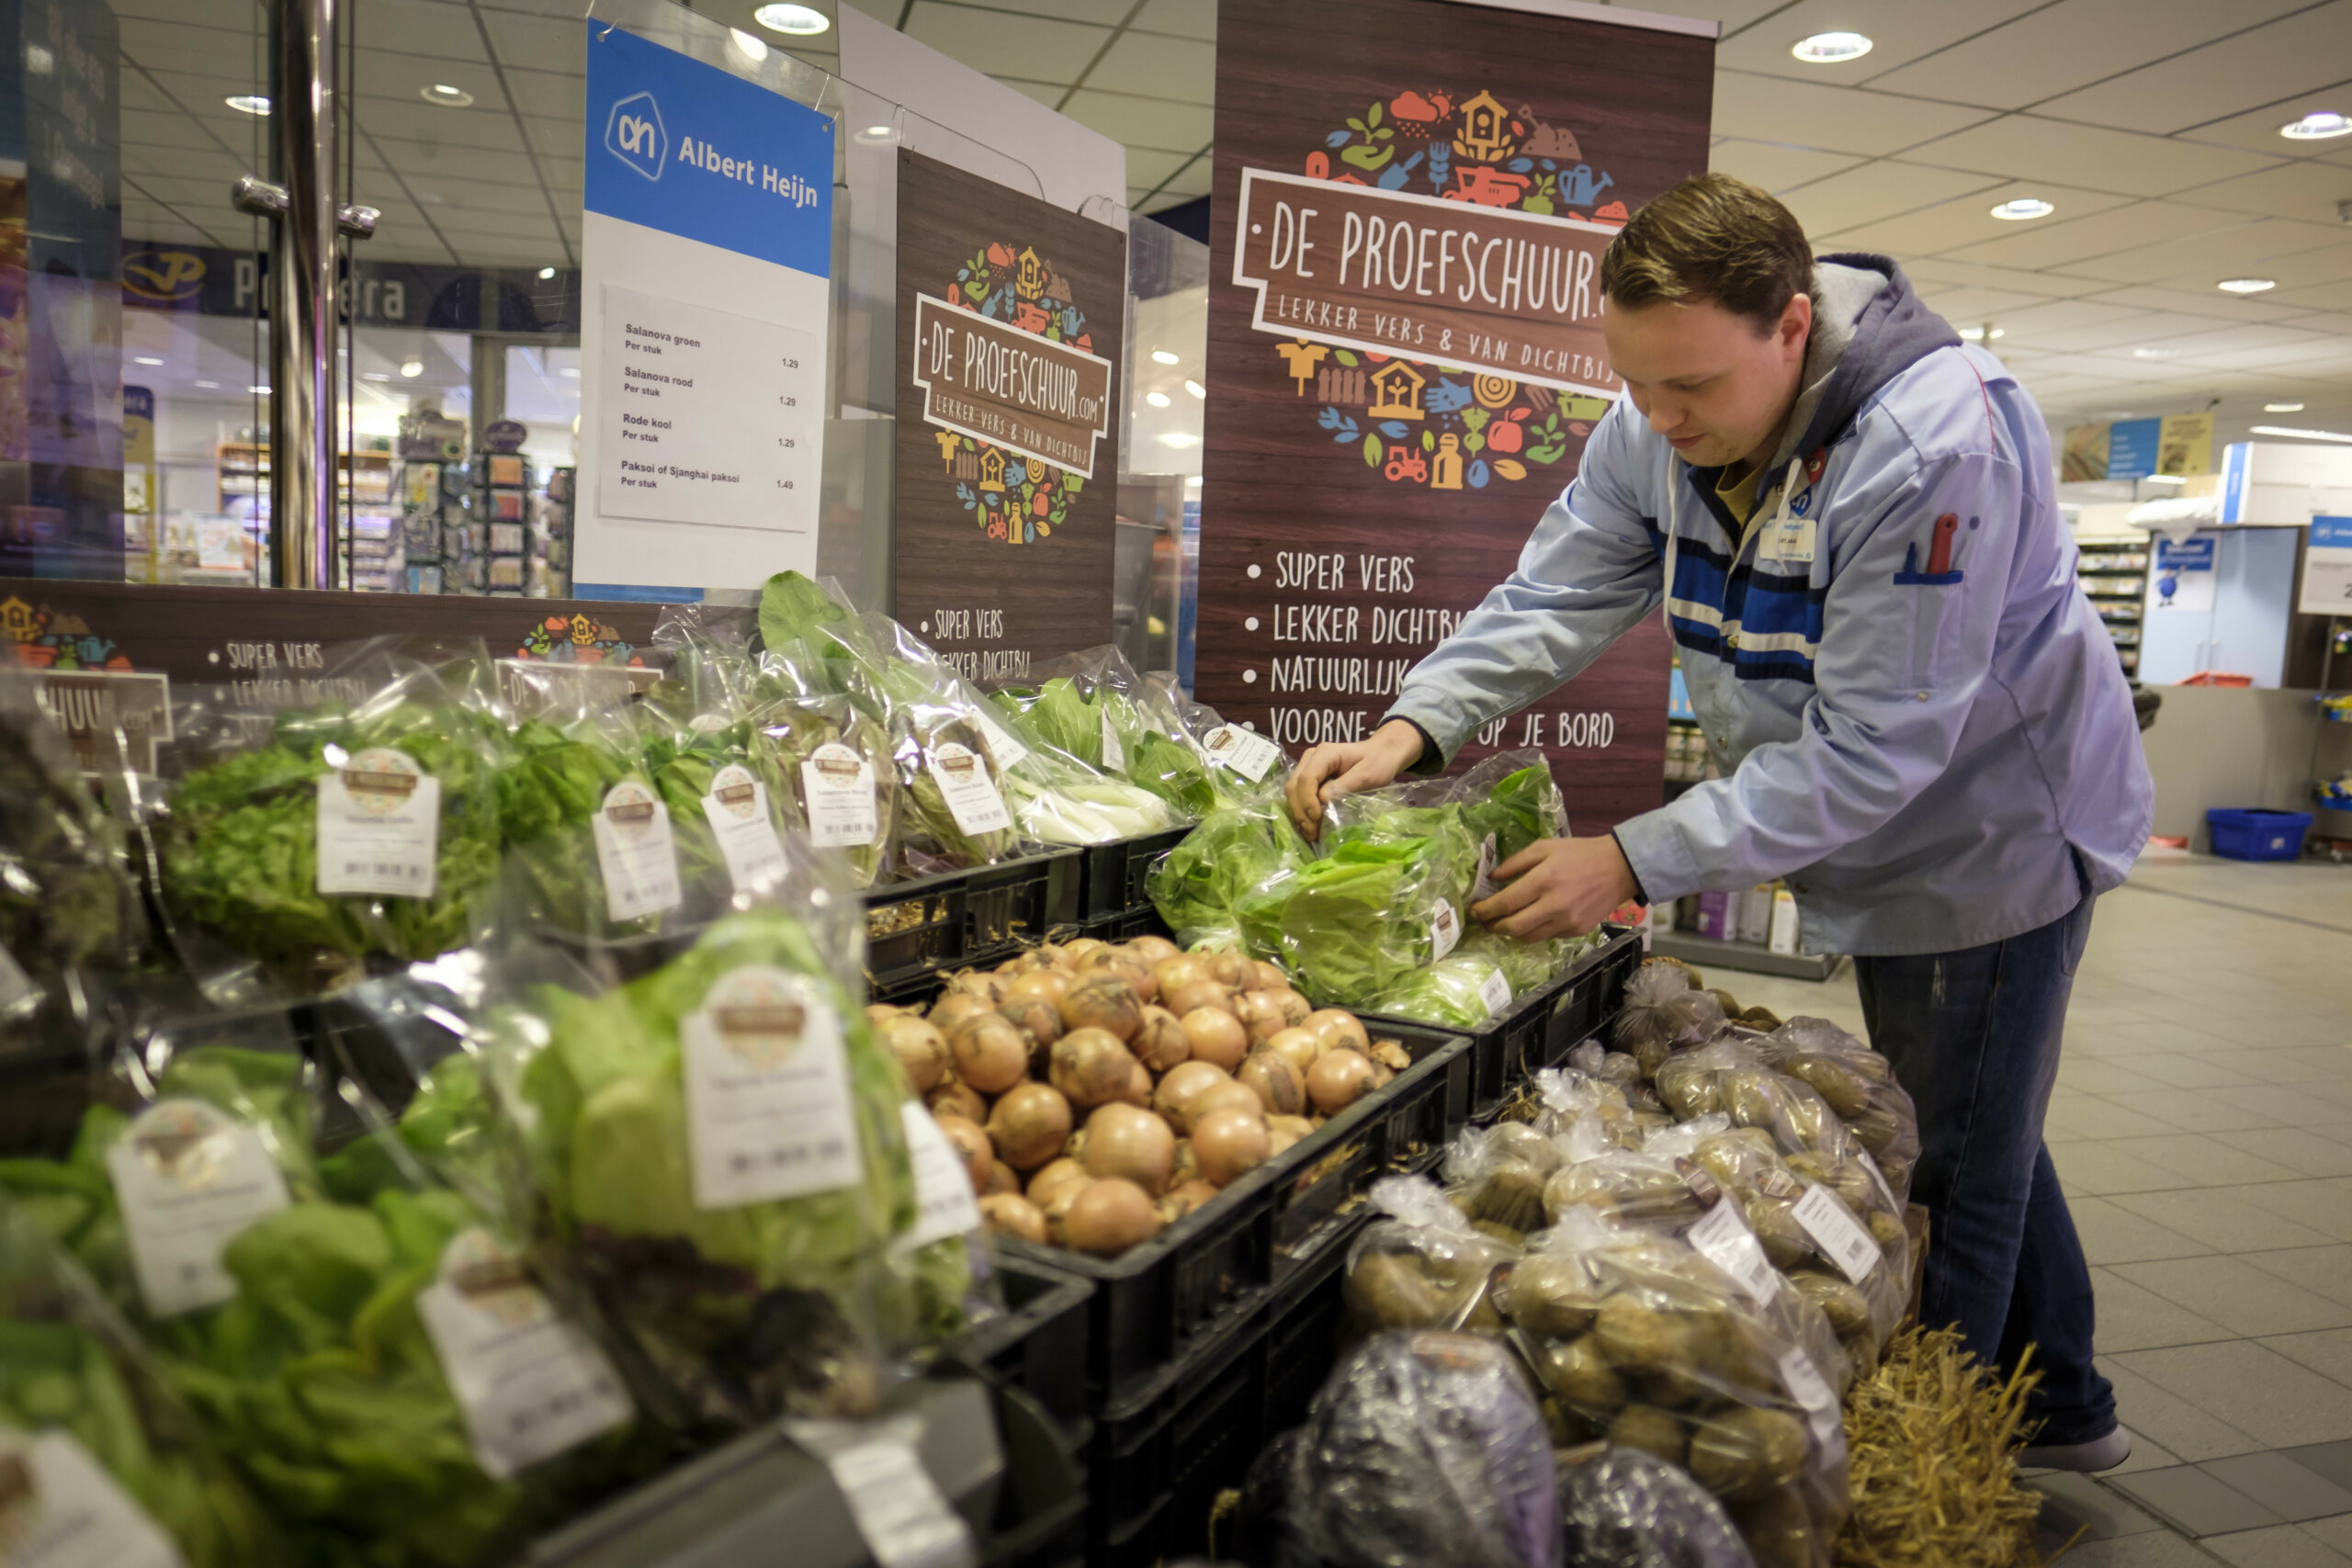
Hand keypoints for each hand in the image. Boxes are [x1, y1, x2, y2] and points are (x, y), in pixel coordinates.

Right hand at [1285, 720, 1424, 840]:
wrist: (1380, 755)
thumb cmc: (1377, 763)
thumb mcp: (1367, 774)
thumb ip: (1345, 786)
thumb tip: (1323, 800)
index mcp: (1325, 753)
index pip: (1307, 777)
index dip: (1307, 799)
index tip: (1316, 817)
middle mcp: (1311, 758)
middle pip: (1294, 785)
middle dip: (1300, 810)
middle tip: (1311, 833)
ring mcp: (1308, 767)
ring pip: (1292, 791)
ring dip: (1299, 813)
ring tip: (1310, 834)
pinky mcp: (1310, 778)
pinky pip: (1299, 795)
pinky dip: (1302, 811)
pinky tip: (1310, 826)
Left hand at [1470, 835, 1638, 940]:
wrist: (1620, 868)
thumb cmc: (1579, 853)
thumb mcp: (1545, 847)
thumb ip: (1516, 862)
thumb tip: (1492, 877)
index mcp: (1544, 880)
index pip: (1506, 903)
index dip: (1485, 910)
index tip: (1473, 911)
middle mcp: (1554, 905)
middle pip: (1513, 927)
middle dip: (1493, 926)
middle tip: (1484, 922)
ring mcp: (1567, 921)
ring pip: (1528, 938)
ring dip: (1511, 933)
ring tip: (1503, 924)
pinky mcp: (1577, 931)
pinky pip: (1547, 937)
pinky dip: (1533, 932)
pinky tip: (1529, 922)